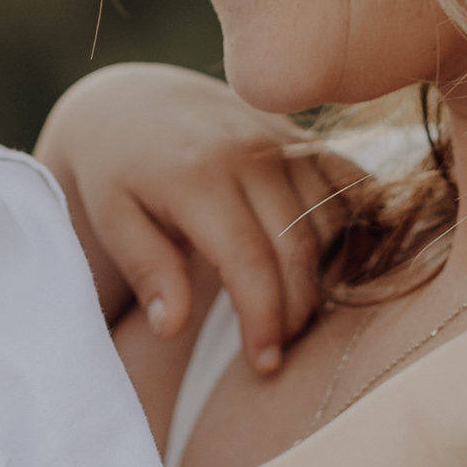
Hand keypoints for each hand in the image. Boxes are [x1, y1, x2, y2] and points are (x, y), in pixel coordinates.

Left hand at [35, 61, 336, 374]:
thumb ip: (147, 270)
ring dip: (324, 276)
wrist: (133, 103)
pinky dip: (354, 227)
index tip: (263, 363)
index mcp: (198, 175)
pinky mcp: (304, 137)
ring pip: (331, 221)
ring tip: (292, 312)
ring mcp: (283, 140)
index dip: (265, 318)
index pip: (249, 260)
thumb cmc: (116, 172)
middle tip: (275, 350)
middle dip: (295, 311)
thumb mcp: (112, 220)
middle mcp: (249, 151)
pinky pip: (352, 185)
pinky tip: (334, 266)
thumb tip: (171, 328)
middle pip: (298, 247)